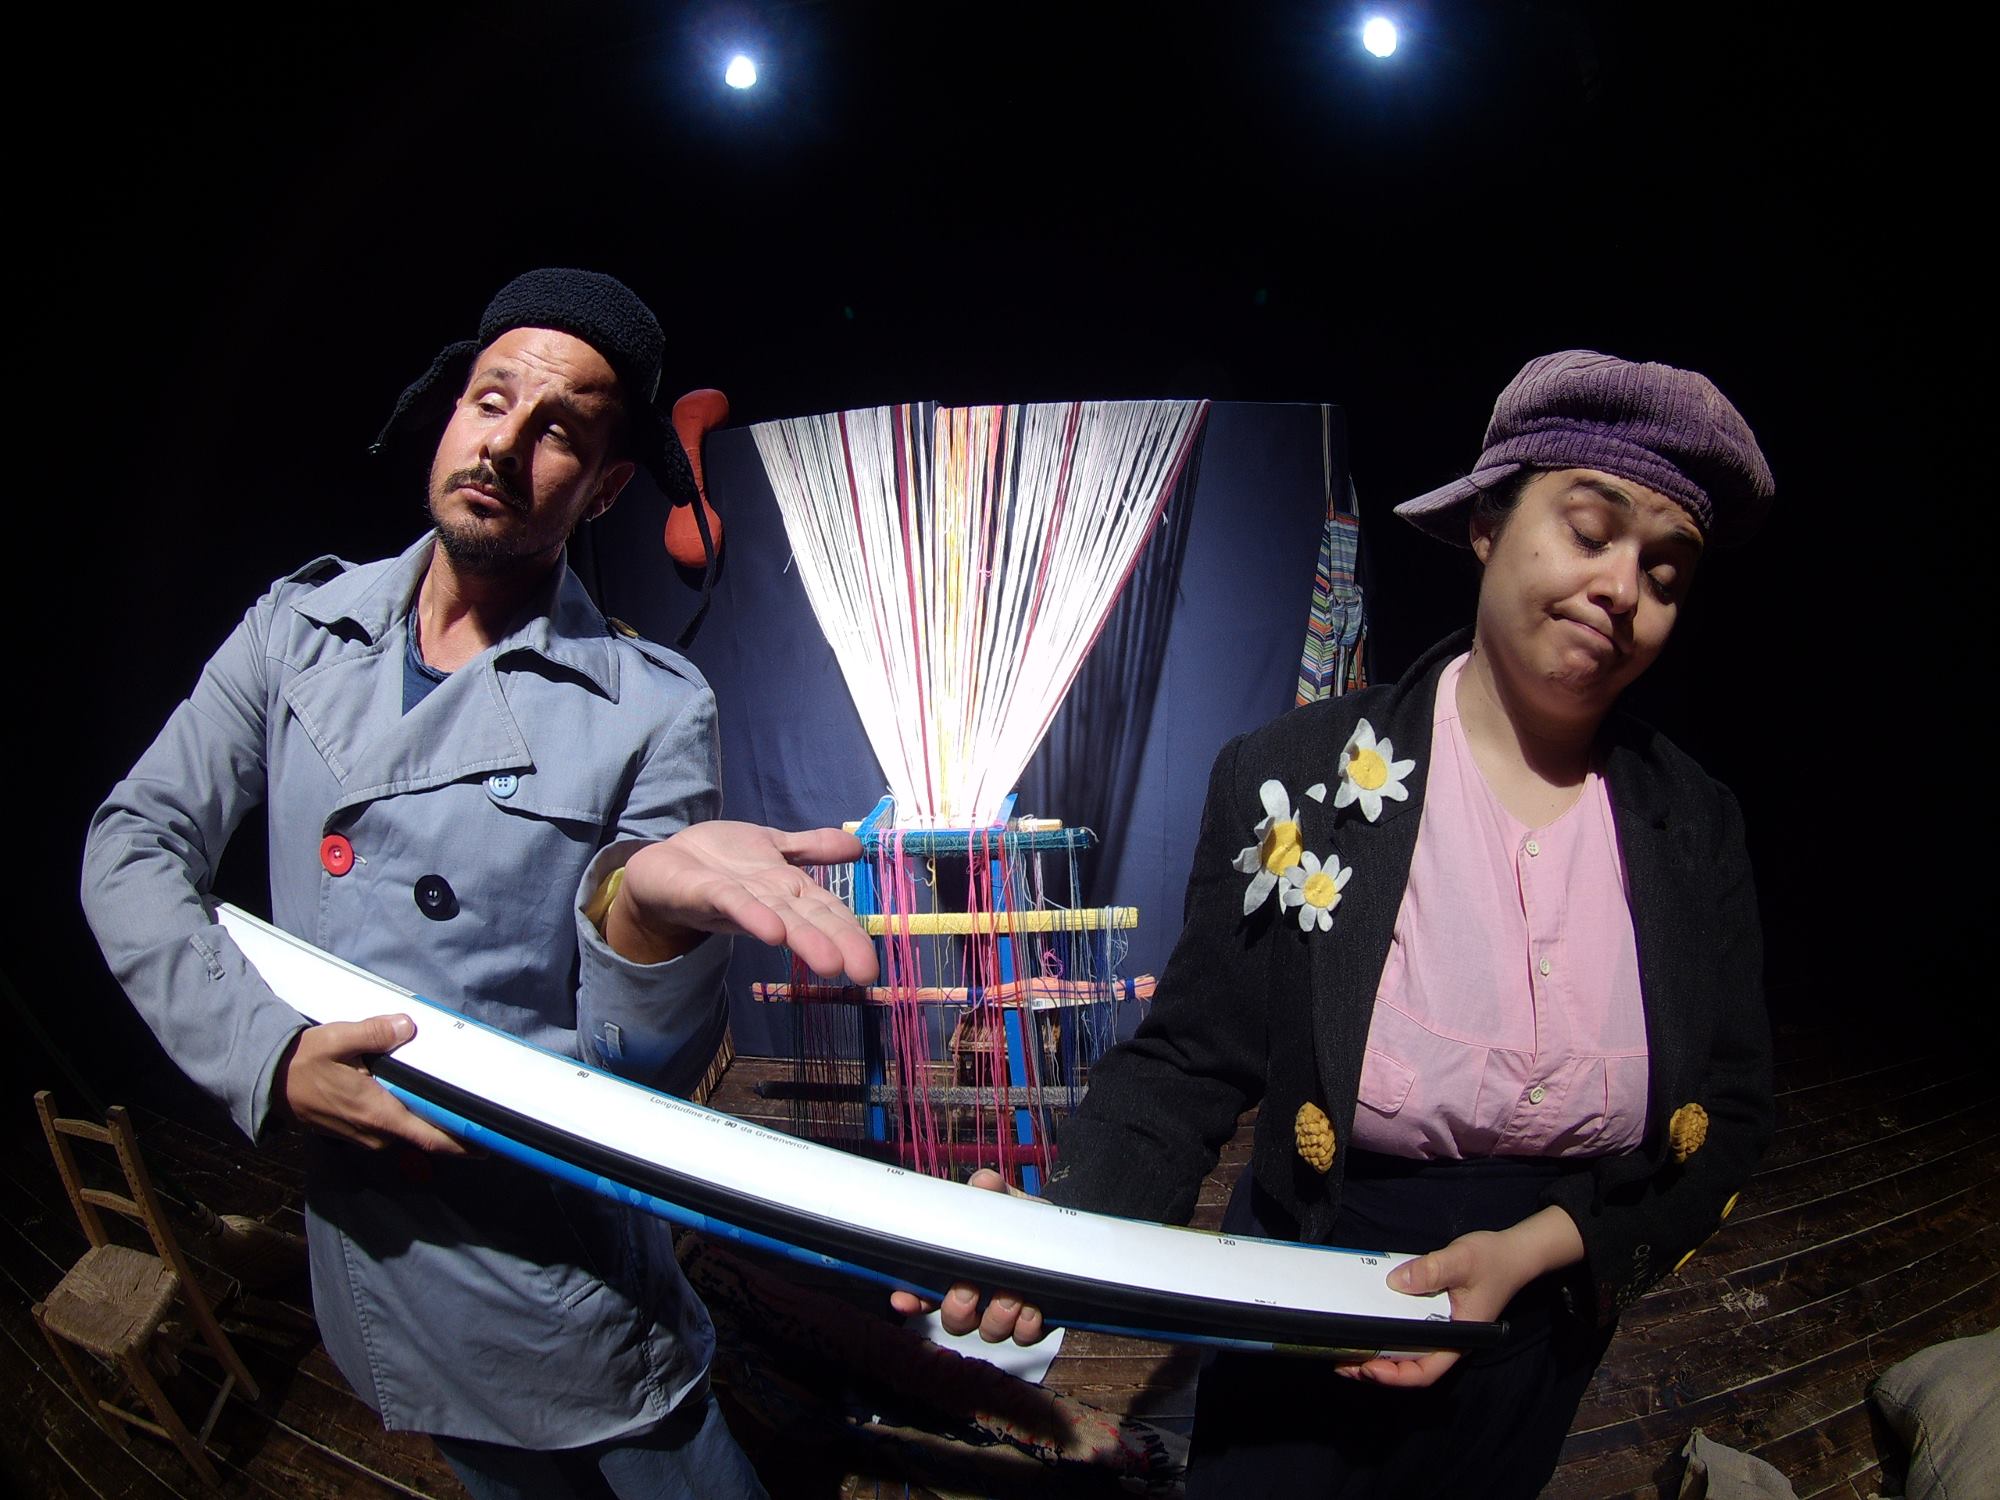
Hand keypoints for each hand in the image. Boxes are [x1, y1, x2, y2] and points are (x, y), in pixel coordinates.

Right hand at [274, 1014, 470, 1154]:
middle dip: (452, 1129)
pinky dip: (408, 1118)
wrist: (267, 1081)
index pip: (429, 1138)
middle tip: (483, 1116)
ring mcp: (363, 1136)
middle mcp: (374, 1133)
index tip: (490, 1142)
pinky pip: (390, 1129)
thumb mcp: (338, 1039)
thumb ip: (375, 1033)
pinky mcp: (355, 1132)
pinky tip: (417, 1100)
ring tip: (456, 1106)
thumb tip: (407, 1027)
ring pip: (407, 1133)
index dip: (462, 1143)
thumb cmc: (303, 1062)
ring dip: (429, 1123)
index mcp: (378, 1114)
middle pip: (423, 1137)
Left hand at [610, 822, 878, 981]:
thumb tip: (858, 845)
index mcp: (788, 889)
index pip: (828, 910)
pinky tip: (774, 931)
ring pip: (778, 917)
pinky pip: (734, 903)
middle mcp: (769, 900)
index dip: (852, 933)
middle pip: (808, 919)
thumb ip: (813, 847)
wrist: (661, 865)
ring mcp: (739, 898)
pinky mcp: (707, 891)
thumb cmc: (720, 861)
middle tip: (864, 973)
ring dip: (803, 938)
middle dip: (837, 942)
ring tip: (830, 963)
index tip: (874, 966)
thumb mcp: (772, 846)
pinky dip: (755, 916)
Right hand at [888, 1169, 1050, 1344]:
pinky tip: (1032, 1310)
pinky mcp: (1032, 1321)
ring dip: (996, 1318)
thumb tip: (985, 1182)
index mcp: (958, 1269)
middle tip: (969, 1290)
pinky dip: (1026, 1326)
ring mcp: (1003, 1312)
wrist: (1058, 1231)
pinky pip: (1025, 1336)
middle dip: (958, 1310)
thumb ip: (990, 1191)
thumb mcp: (1003, 1200)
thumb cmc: (1019, 1218)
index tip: (904, 1299)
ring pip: (988, 1331)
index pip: (923, 1290)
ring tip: (1010, 1297)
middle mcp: (976, 1297)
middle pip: (954, 1320)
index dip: (911, 1299)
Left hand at [1343, 1204, 1584, 1387]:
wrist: (1512, 1253)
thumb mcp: (1461, 1260)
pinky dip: (1386, 1336)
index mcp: (1458, 1338)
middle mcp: (1448, 1340)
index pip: (1426, 1371)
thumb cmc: (1492, 1260)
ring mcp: (1440, 1330)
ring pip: (1407, 1355)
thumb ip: (1430, 1271)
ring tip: (1346, 1353)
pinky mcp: (1434, 1316)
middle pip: (1411, 1369)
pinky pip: (1407, 1334)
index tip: (1368, 1367)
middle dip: (1377, 1371)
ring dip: (1378, 1357)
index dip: (1396, 1376)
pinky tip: (1366, 1327)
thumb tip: (1395, 1282)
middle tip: (1342, 1363)